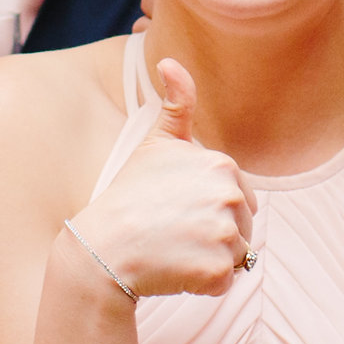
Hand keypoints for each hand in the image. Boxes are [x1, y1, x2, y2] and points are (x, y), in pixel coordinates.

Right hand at [69, 58, 258, 297]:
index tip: (175, 207)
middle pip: (242, 225)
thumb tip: (170, 60)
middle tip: (173, 230)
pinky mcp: (217, 270)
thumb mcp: (154, 145)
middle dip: (213, 232)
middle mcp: (230, 195)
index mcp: (221, 164)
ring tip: (173, 250)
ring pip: (236, 254)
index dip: (208, 207)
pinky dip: (203, 283)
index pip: (238, 195)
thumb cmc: (128, 196)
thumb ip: (176, 105)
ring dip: (209, 258)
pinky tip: (174, 269)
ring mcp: (225, 233)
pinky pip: (224, 281)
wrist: (101, 250)